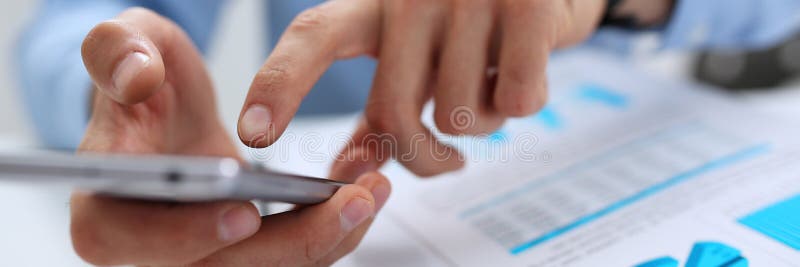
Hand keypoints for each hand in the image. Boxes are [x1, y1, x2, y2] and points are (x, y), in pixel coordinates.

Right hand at [74, 8, 390, 265]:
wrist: (166, 108)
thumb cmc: (143, 79)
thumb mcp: (126, 45)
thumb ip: (119, 51)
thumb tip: (136, 75)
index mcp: (103, 205)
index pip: (127, 239)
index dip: (185, 235)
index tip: (244, 212)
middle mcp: (150, 245)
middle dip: (290, 243)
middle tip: (350, 203)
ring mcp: (198, 252)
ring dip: (324, 240)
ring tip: (370, 194)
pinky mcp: (236, 249)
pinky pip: (285, 255)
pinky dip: (326, 232)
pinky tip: (362, 197)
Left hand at [236, 0, 605, 176]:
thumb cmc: (472, 25)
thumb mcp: (418, 58)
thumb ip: (385, 109)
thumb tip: (351, 169)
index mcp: (375, 4)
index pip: (313, 38)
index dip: (280, 84)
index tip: (256, 133)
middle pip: (391, 113)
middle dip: (424, 157)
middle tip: (448, 161)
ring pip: (457, 116)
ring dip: (482, 124)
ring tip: (491, 85)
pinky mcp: (527, 8)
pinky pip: (514, 100)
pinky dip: (523, 102)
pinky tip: (526, 73)